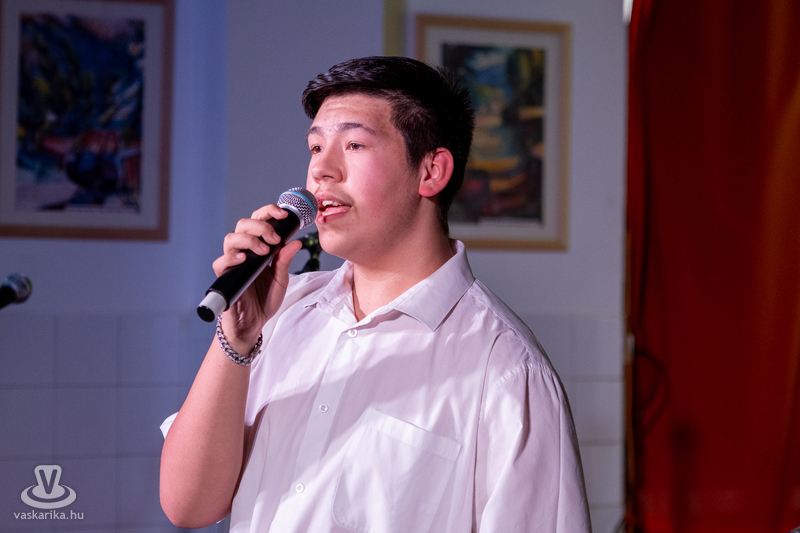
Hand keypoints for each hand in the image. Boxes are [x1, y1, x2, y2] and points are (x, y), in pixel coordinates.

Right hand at [212, 204, 302, 352]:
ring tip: (264, 251)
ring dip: (249, 240)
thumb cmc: (265, 300)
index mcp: (258, 247)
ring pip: (231, 238)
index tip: (284, 215)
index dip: (268, 212)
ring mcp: (233, 263)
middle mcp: (243, 251)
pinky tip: (244, 259)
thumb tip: (296, 241)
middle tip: (275, 239)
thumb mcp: (281, 279)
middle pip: (243, 224)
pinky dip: (231, 258)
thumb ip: (285, 260)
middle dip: (261, 226)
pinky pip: (221, 262)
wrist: (254, 323)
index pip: (258, 220)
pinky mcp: (225, 278)